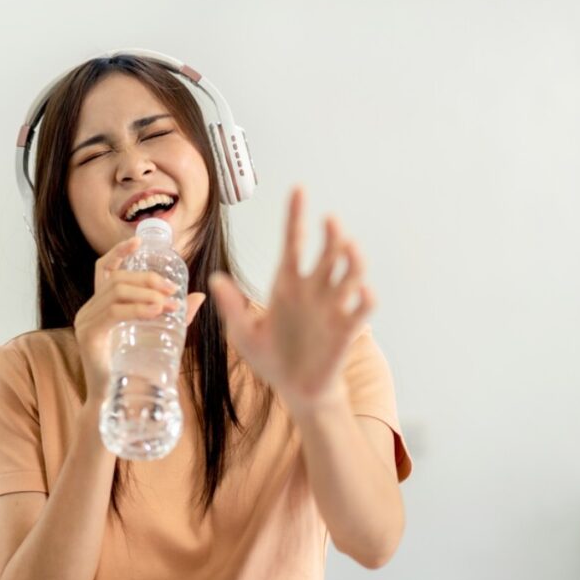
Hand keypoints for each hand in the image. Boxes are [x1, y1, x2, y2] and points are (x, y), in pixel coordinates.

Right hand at [75, 237, 206, 399]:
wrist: (115, 400)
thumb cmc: (134, 368)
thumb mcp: (157, 335)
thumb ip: (176, 316)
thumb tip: (199, 296)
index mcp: (100, 305)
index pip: (103, 268)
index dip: (119, 251)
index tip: (138, 241)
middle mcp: (88, 309)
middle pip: (117, 279)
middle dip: (148, 280)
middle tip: (173, 291)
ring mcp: (85, 321)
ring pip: (116, 292)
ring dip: (147, 294)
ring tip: (169, 304)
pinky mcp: (89, 336)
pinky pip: (113, 313)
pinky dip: (136, 309)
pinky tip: (154, 311)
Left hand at [208, 184, 374, 413]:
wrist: (295, 390)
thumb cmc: (270, 359)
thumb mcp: (243, 334)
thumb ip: (232, 308)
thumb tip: (214, 279)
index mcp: (287, 284)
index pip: (294, 241)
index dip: (295, 216)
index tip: (298, 189)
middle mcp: (313, 289)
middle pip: (326, 252)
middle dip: (331, 235)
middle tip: (329, 221)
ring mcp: (332, 307)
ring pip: (349, 273)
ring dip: (352, 260)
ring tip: (348, 248)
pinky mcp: (346, 329)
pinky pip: (361, 308)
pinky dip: (365, 297)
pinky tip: (362, 291)